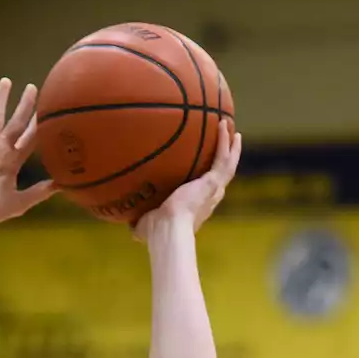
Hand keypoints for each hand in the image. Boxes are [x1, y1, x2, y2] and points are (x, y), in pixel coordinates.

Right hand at [0, 80, 55, 233]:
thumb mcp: (19, 202)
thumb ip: (40, 192)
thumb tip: (64, 186)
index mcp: (13, 162)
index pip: (30, 139)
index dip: (39, 125)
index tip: (51, 110)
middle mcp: (1, 151)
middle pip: (16, 123)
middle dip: (24, 106)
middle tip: (34, 88)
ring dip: (0, 99)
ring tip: (6, 81)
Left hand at [135, 120, 241, 239]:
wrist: (166, 229)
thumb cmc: (154, 232)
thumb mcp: (144, 225)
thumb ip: (138, 222)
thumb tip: (125, 224)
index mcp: (196, 208)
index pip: (205, 192)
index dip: (208, 180)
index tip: (207, 171)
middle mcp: (208, 199)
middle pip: (223, 176)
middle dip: (227, 160)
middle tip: (230, 145)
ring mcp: (213, 191)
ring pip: (228, 165)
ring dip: (231, 147)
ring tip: (233, 131)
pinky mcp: (212, 182)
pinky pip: (222, 158)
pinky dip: (224, 142)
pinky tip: (223, 125)